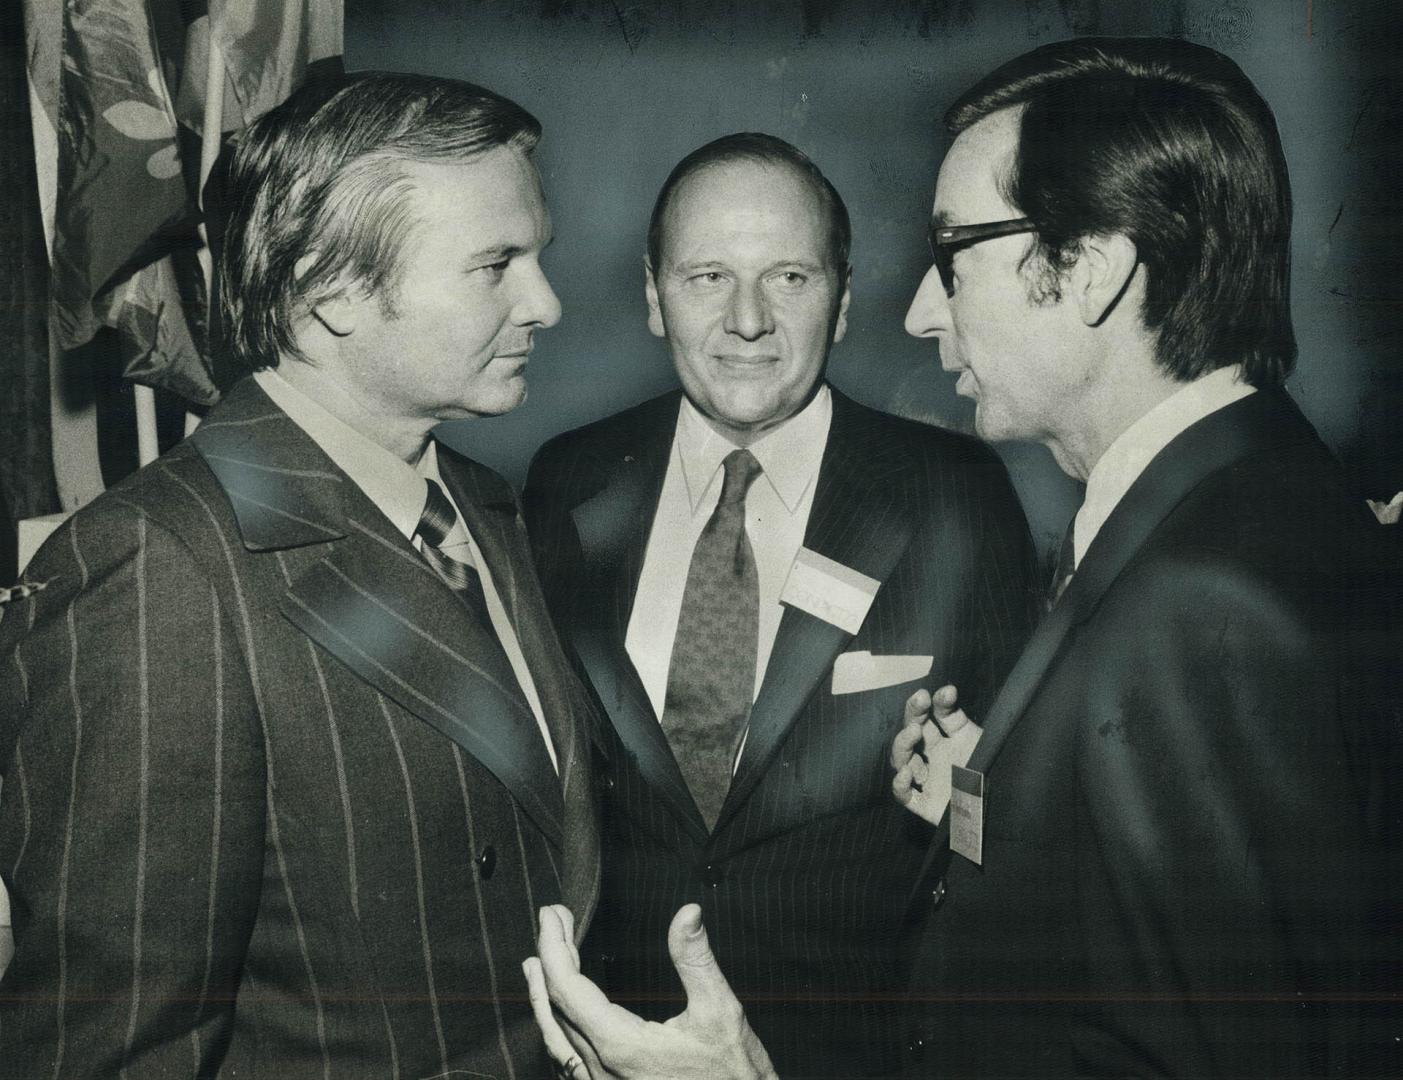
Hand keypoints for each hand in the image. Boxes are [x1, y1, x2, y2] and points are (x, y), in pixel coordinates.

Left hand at [524, 904, 776, 1079]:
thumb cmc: (734, 1076)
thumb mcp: (720, 1012)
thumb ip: (696, 960)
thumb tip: (687, 913)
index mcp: (620, 1045)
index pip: (567, 988)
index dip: (553, 945)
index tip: (552, 913)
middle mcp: (600, 1070)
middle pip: (555, 1009)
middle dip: (548, 960)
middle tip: (550, 922)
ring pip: (555, 1039)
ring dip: (542, 997)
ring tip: (534, 966)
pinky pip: (567, 1061)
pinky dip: (556, 1028)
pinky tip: (559, 1018)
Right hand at [891, 684, 981, 824]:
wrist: (1006, 808)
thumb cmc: (994, 770)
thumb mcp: (978, 738)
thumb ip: (959, 717)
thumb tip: (947, 689)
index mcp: (947, 742)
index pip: (929, 719)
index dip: (925, 705)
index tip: (931, 694)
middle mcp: (934, 760)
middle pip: (911, 736)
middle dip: (912, 717)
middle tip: (919, 703)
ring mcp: (928, 782)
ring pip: (902, 762)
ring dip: (902, 745)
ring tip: (913, 732)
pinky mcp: (926, 806)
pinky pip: (905, 796)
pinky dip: (900, 785)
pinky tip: (906, 773)